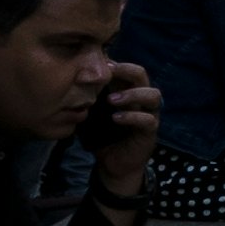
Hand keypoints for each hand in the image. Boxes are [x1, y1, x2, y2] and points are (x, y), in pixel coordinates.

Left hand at [87, 61, 160, 176]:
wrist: (113, 164)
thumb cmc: (103, 136)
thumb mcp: (93, 115)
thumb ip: (89, 100)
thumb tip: (71, 83)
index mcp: (127, 92)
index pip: (126, 71)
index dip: (116, 64)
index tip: (99, 62)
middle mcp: (141, 99)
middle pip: (143, 75)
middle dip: (127, 70)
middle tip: (108, 72)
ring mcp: (149, 114)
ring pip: (153, 95)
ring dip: (133, 94)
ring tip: (111, 100)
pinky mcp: (150, 131)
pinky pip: (148, 119)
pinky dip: (132, 117)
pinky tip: (116, 118)